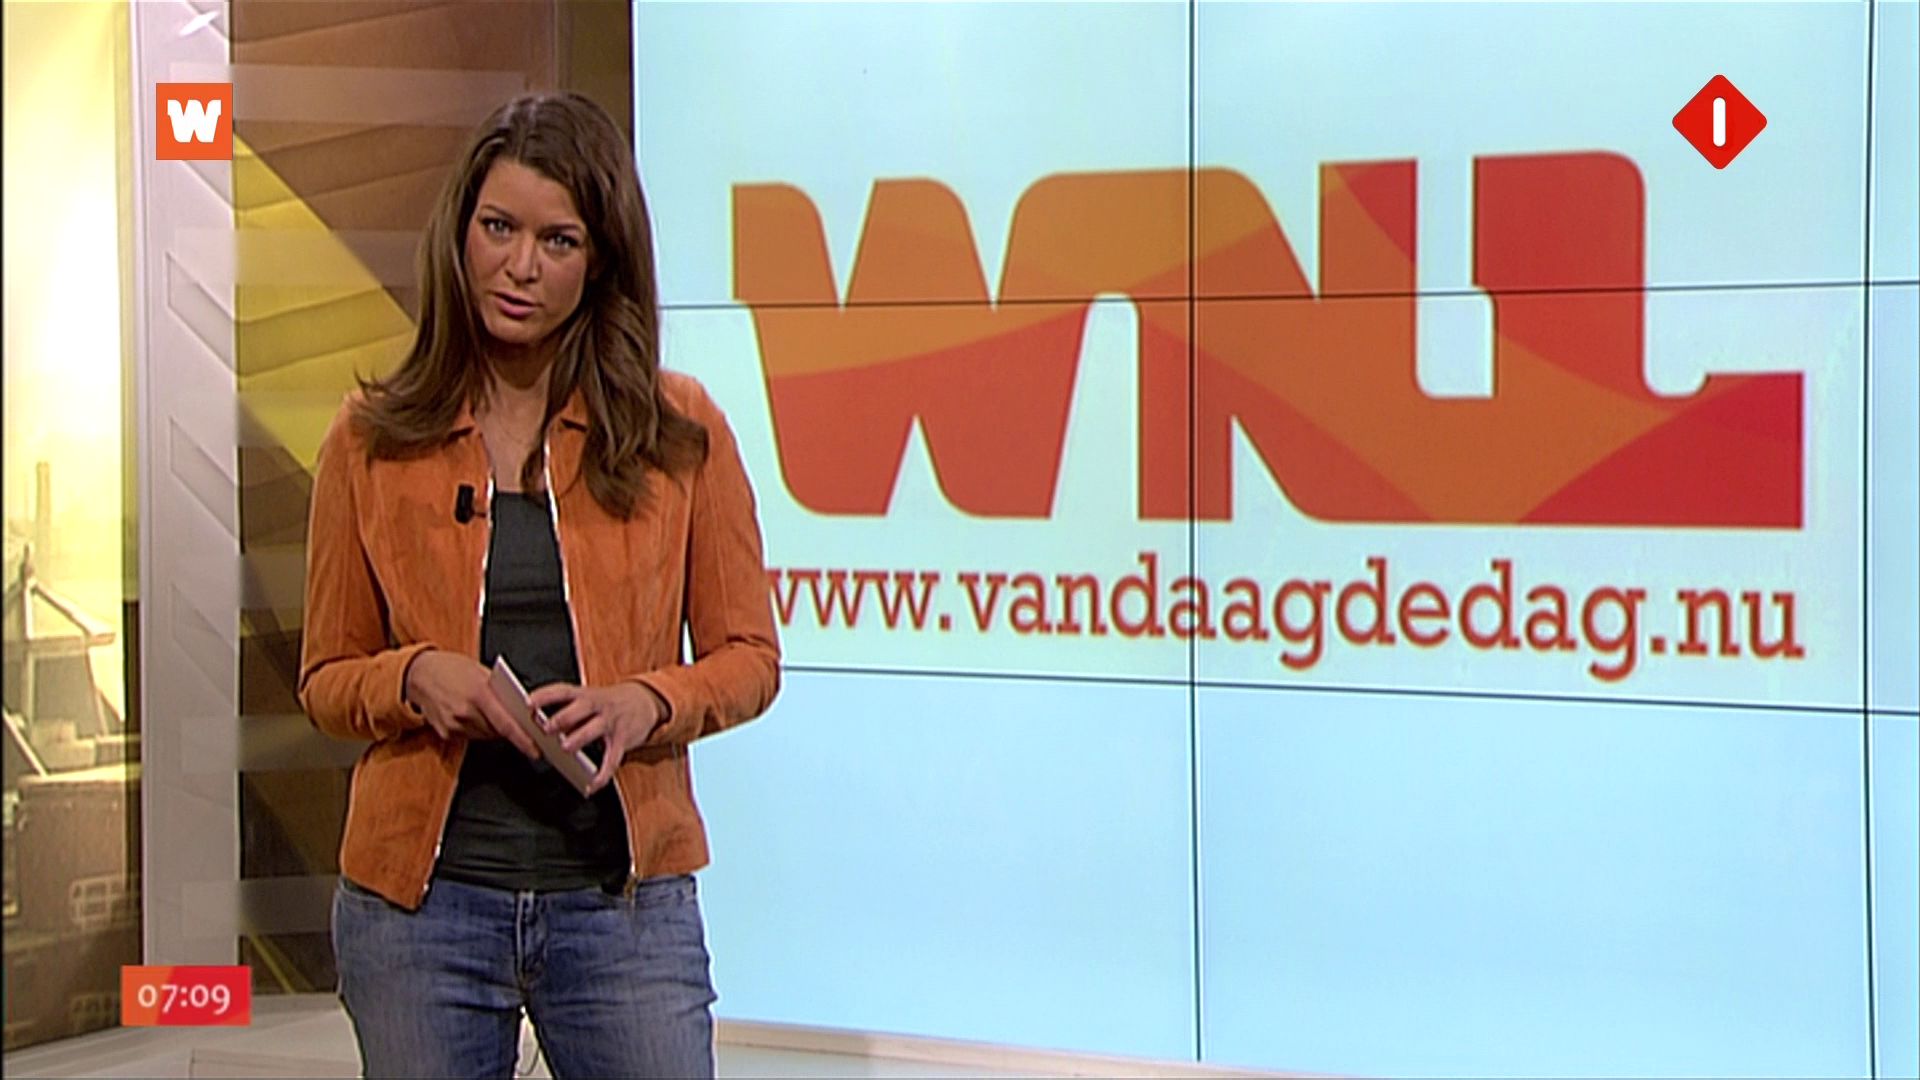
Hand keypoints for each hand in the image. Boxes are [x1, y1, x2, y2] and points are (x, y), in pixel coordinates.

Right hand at [402, 650, 539, 759]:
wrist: (418, 674)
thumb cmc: (451, 668)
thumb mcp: (481, 672)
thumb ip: (500, 691)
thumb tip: (521, 708)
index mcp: (478, 694)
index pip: (506, 724)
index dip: (523, 739)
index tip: (535, 749)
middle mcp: (465, 712)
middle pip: (497, 732)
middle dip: (509, 728)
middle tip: (513, 718)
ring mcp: (453, 725)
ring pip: (485, 736)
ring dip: (492, 728)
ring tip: (487, 710)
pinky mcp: (446, 733)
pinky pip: (471, 736)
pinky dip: (477, 729)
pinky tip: (472, 714)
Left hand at [528, 682, 668, 794]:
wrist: (645, 702)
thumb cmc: (609, 704)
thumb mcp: (590, 699)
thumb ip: (568, 712)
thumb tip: (540, 726)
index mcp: (586, 694)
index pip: (564, 691)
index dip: (546, 696)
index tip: (529, 703)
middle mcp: (599, 705)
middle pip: (581, 707)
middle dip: (563, 717)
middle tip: (547, 728)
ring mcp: (612, 722)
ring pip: (595, 729)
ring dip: (579, 738)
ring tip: (566, 747)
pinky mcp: (623, 740)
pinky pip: (613, 758)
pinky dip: (603, 774)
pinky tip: (592, 785)